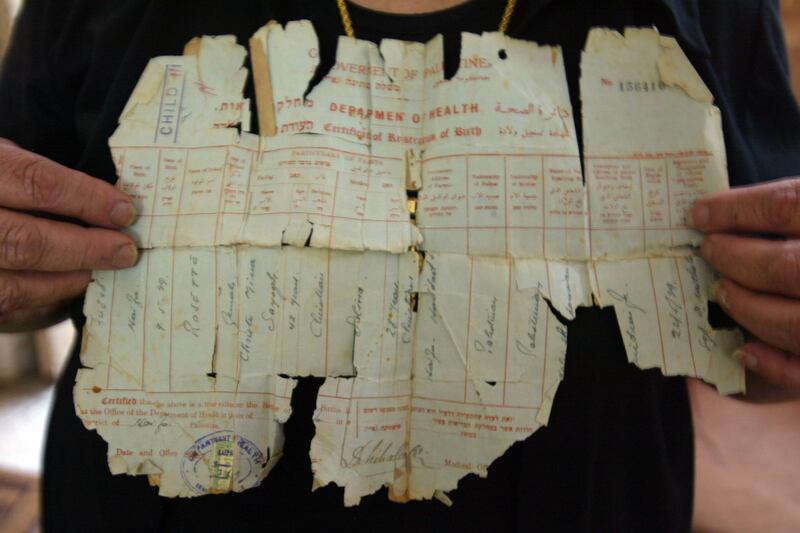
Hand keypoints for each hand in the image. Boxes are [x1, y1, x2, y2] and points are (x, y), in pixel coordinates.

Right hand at [0, 139, 136, 331]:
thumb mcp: (10, 164)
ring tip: (103, 273)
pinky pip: (11, 311)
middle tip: (126, 252)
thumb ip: (48, 181)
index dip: (87, 198)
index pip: (36, 183)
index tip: (125, 212)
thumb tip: (112, 207)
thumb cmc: (0, 186)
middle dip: (86, 249)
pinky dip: (49, 304)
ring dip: (71, 282)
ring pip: (17, 288)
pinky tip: (74, 290)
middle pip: (27, 242)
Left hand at [690, 178, 799, 389]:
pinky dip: (773, 364)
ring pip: (792, 322)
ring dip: (745, 307)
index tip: (698, 214)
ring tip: (721, 291)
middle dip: (734, 258)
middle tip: (707, 251)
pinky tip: (744, 349)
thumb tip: (738, 211)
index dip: (734, 209)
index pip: (786, 205)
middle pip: (783, 265)